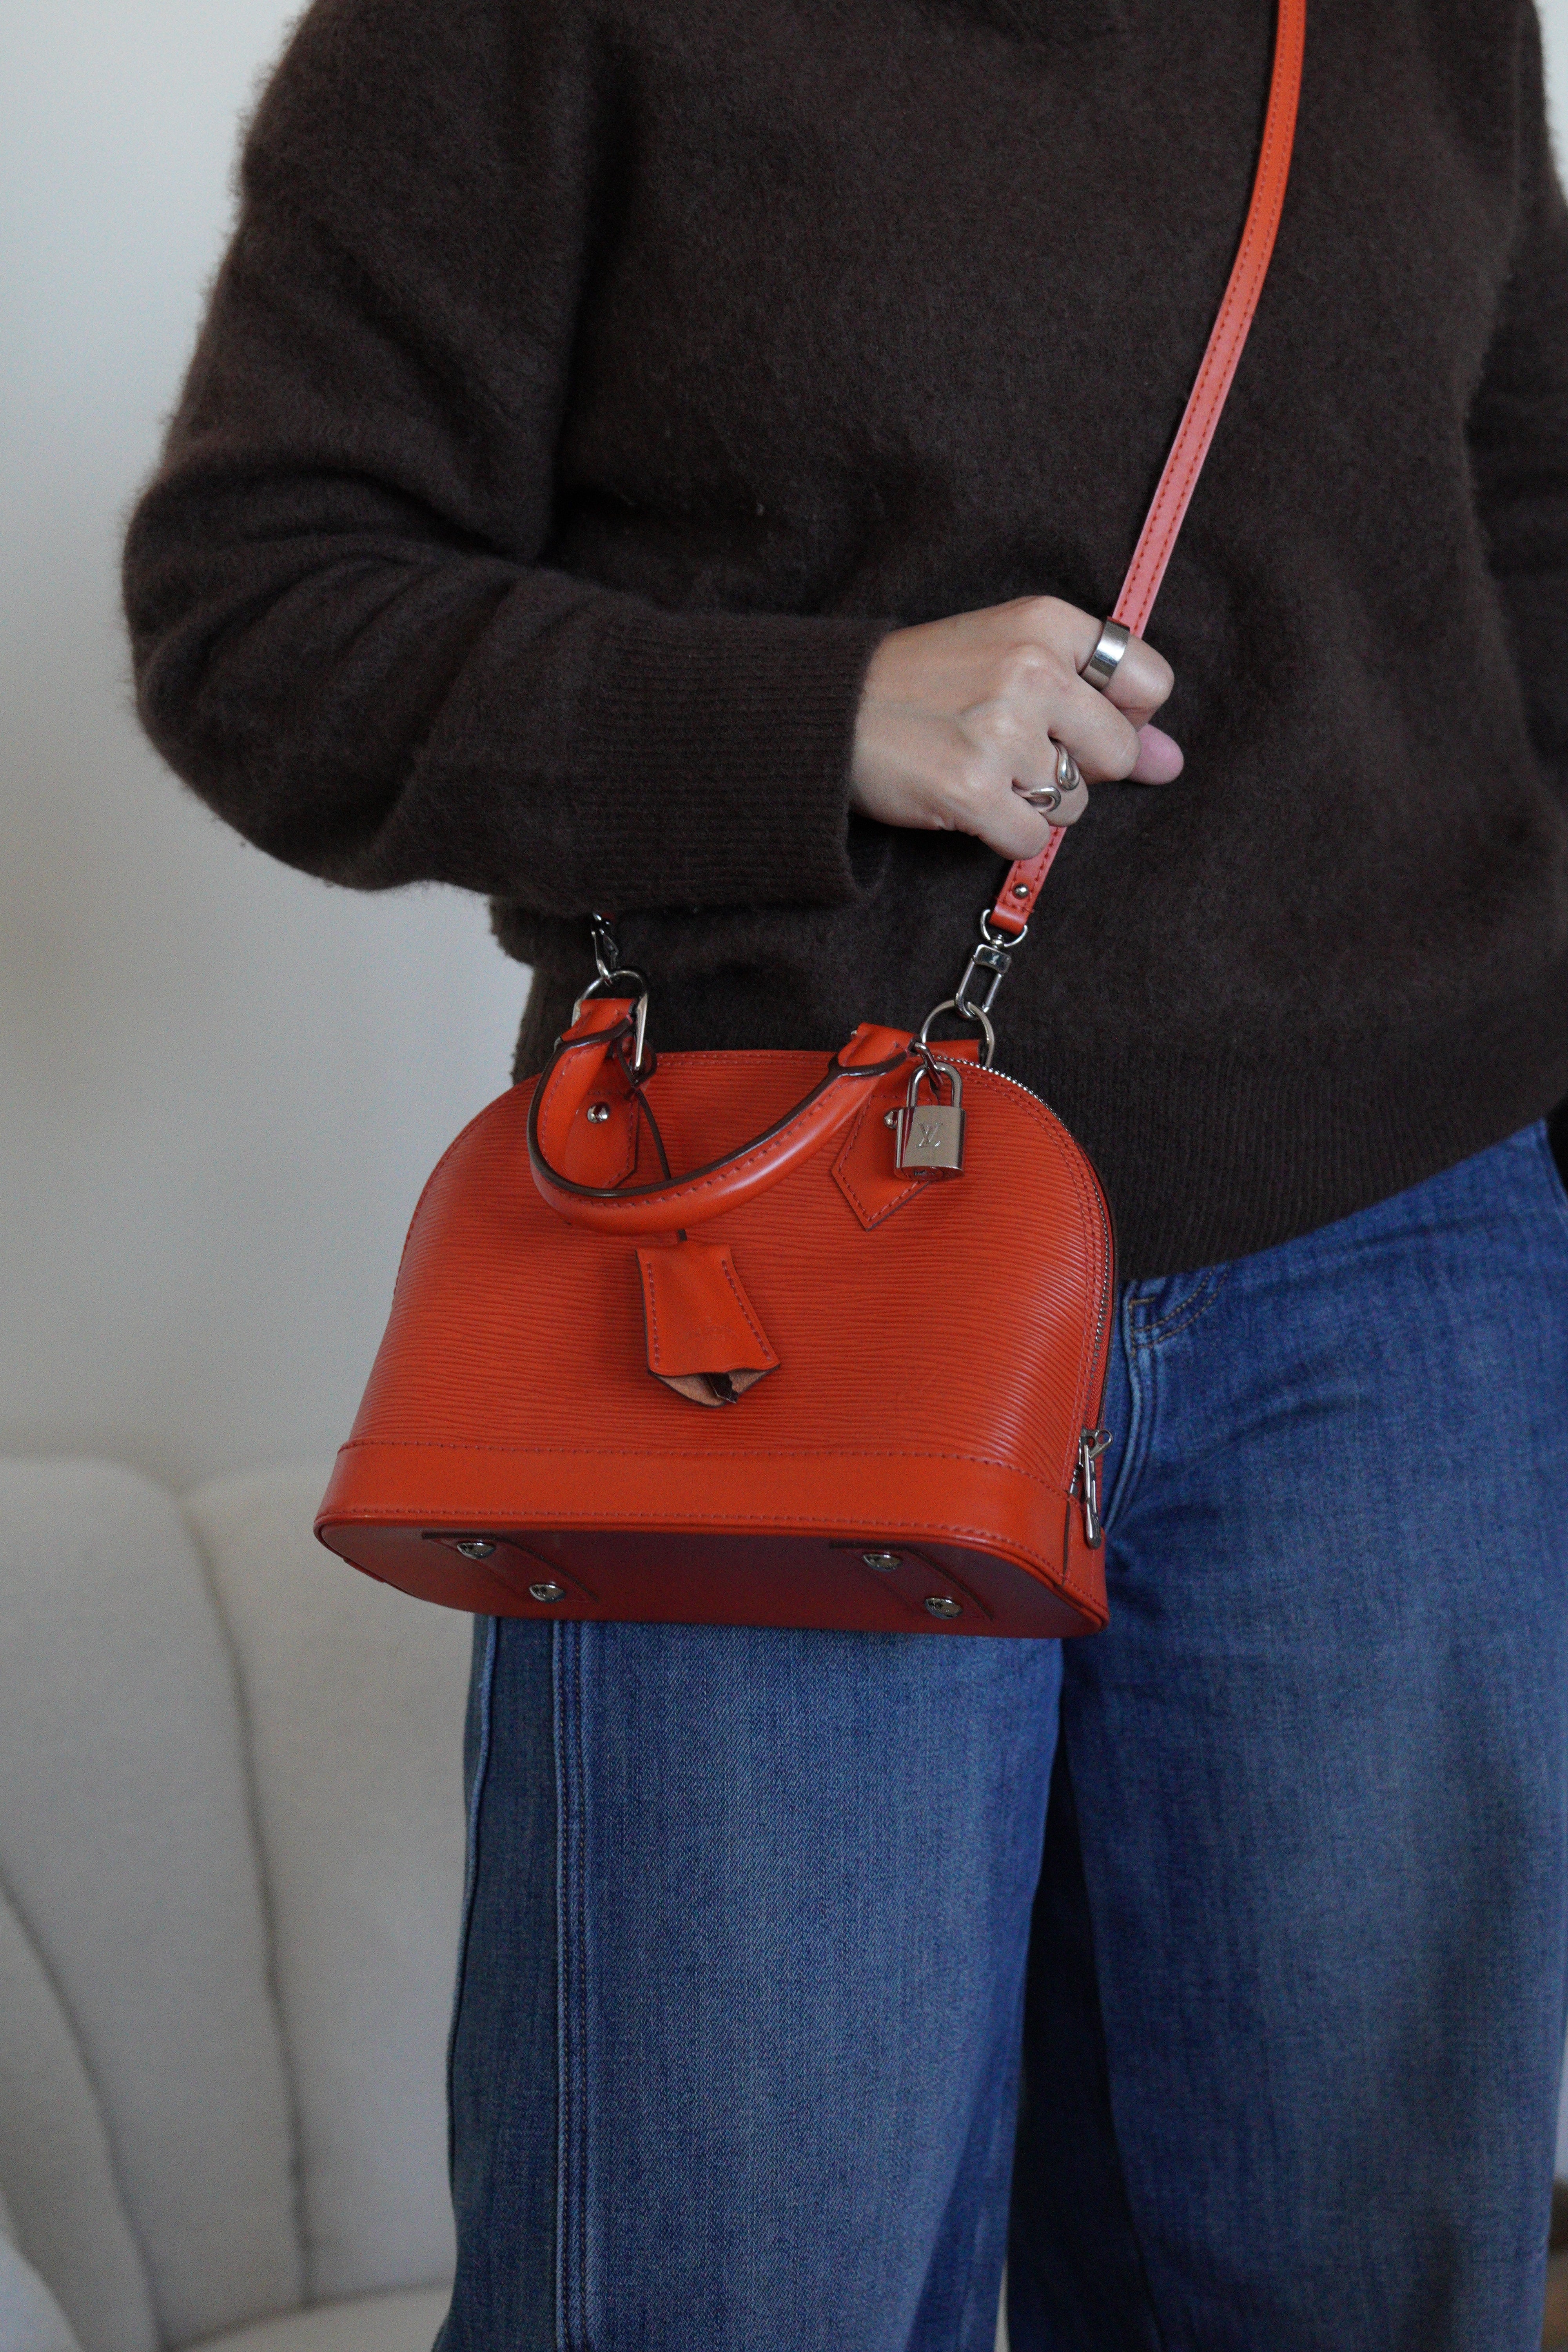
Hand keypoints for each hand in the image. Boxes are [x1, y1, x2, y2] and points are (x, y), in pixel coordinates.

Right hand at [850, 595, 1181, 860]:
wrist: (830, 712)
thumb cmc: (924, 683)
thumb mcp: (1012, 658)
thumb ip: (1101, 704)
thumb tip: (1173, 764)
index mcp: (1047, 624)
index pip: (1149, 683)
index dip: (1122, 715)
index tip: (1076, 719)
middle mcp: (1032, 671)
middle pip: (1118, 752)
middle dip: (1077, 766)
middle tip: (1015, 749)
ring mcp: (1003, 733)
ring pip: (1074, 804)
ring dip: (1033, 802)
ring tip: (980, 767)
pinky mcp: (974, 791)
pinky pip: (1031, 840)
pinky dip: (1002, 833)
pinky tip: (968, 800)